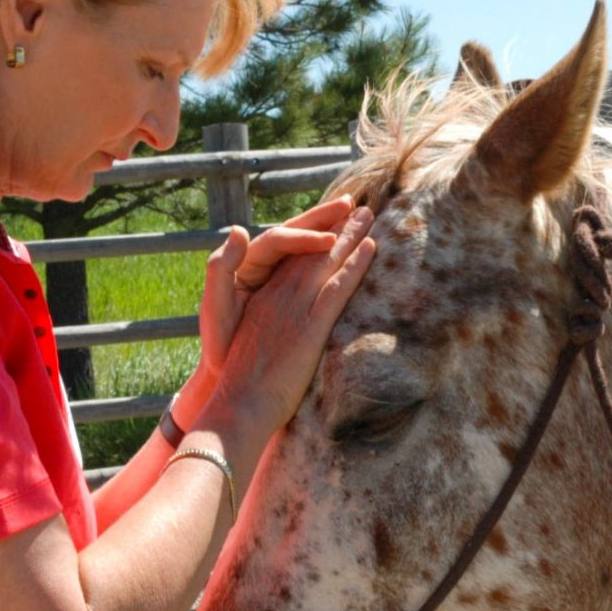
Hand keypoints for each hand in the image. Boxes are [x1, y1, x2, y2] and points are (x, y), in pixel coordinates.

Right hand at [197, 204, 376, 442]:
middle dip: (335, 227)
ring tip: (369, 215)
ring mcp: (295, 308)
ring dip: (350, 235)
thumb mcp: (250, 345)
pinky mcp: (310, 326)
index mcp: (263, 298)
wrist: (240, 404)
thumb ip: (270, 327)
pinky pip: (337, 287)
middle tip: (358, 206)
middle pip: (311, 252)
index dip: (312, 239)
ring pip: (326, 261)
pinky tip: (371, 247)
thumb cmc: (243, 384)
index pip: (291, 259)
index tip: (331, 224)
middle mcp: (278, 295)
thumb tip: (285, 323)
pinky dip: (355, 264)